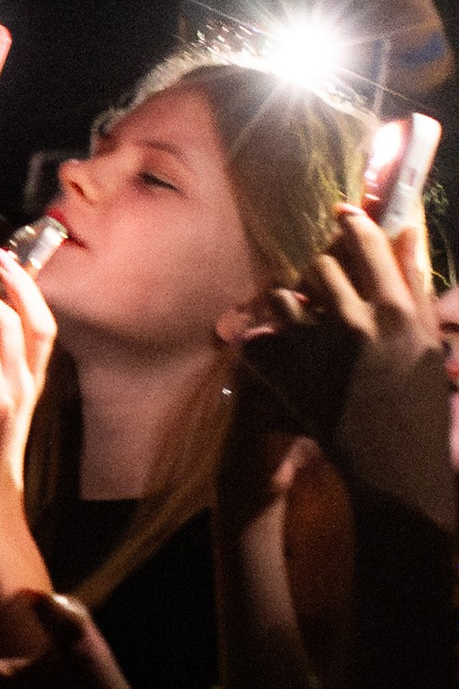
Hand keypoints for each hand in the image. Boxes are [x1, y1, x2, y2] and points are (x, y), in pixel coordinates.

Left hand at [228, 204, 456, 529]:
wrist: (396, 471)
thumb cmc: (420, 406)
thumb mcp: (428, 343)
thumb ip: (414, 282)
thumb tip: (405, 227)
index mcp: (398, 312)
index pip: (364, 241)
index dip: (351, 223)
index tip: (342, 216)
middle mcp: (355, 323)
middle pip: (320, 265)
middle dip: (323, 275)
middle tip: (331, 293)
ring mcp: (317, 349)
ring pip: (284, 295)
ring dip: (292, 304)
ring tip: (307, 325)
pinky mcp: (288, 376)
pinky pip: (259, 335)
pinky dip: (265, 342)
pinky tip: (283, 354)